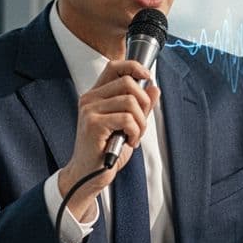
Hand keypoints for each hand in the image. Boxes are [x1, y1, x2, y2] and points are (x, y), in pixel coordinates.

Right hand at [57, 60, 160, 221]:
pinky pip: (127, 119)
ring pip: (130, 102)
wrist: (88, 176)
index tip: (147, 76)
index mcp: (96, 96)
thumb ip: (140, 106)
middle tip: (141, 123)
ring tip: (134, 136)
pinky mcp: (93, 124)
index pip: (114, 67)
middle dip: (144, 103)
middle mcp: (90, 99)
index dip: (133, 67)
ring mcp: (90, 111)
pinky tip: (128, 142)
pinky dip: (135, 132)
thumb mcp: (127, 125)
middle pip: (128, 82)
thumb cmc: (105, 152)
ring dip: (141, 123)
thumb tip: (154, 89)